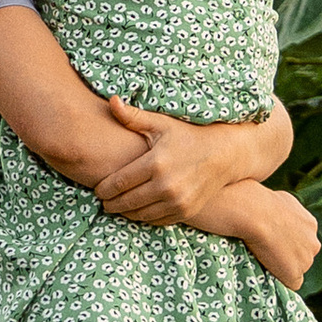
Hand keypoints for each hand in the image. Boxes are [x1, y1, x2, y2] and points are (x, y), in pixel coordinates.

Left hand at [94, 101, 252, 227]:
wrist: (224, 155)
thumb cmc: (188, 136)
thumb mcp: (162, 124)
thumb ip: (133, 117)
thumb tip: (111, 100)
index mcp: (155, 163)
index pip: (118, 183)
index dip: (103, 189)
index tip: (97, 190)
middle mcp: (166, 186)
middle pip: (126, 202)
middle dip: (110, 203)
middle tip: (103, 201)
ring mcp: (177, 202)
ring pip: (140, 215)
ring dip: (125, 213)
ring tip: (117, 207)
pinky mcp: (186, 212)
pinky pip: (157, 221)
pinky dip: (144, 218)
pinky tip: (137, 211)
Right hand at [232, 191, 321, 291]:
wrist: (255, 212)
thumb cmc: (260, 202)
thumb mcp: (281, 200)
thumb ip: (287, 212)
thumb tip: (278, 214)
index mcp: (310, 224)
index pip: (302, 241)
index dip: (287, 243)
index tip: (274, 241)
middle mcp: (313, 242)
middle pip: (302, 256)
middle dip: (289, 255)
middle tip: (268, 251)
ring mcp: (306, 259)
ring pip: (296, 269)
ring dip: (283, 267)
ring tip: (263, 260)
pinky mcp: (294, 272)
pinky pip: (291, 283)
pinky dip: (280, 280)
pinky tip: (267, 273)